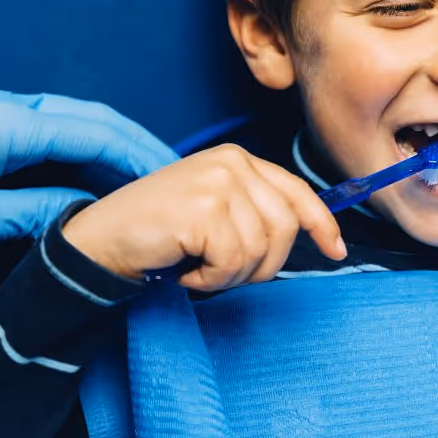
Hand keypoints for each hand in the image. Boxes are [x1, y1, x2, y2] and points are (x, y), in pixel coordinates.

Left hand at [0, 89, 175, 298]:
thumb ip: (38, 213)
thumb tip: (92, 217)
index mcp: (4, 120)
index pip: (92, 132)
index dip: (138, 155)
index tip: (174, 177)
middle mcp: (2, 107)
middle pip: (89, 117)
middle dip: (134, 143)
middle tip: (175, 173)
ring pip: (70, 122)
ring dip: (109, 146)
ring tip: (146, 177)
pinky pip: (46, 134)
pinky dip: (79, 152)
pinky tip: (95, 178)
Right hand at [62, 144, 346, 290]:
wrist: (101, 240)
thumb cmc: (159, 232)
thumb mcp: (215, 210)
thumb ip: (255, 211)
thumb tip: (313, 234)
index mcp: (238, 159)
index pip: (297, 191)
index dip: (322, 223)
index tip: (336, 250)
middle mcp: (232, 163)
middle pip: (285, 228)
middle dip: (261, 265)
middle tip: (222, 271)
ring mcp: (218, 183)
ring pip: (260, 250)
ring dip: (229, 275)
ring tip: (198, 266)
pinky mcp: (203, 208)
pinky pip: (233, 263)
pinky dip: (210, 279)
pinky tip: (185, 269)